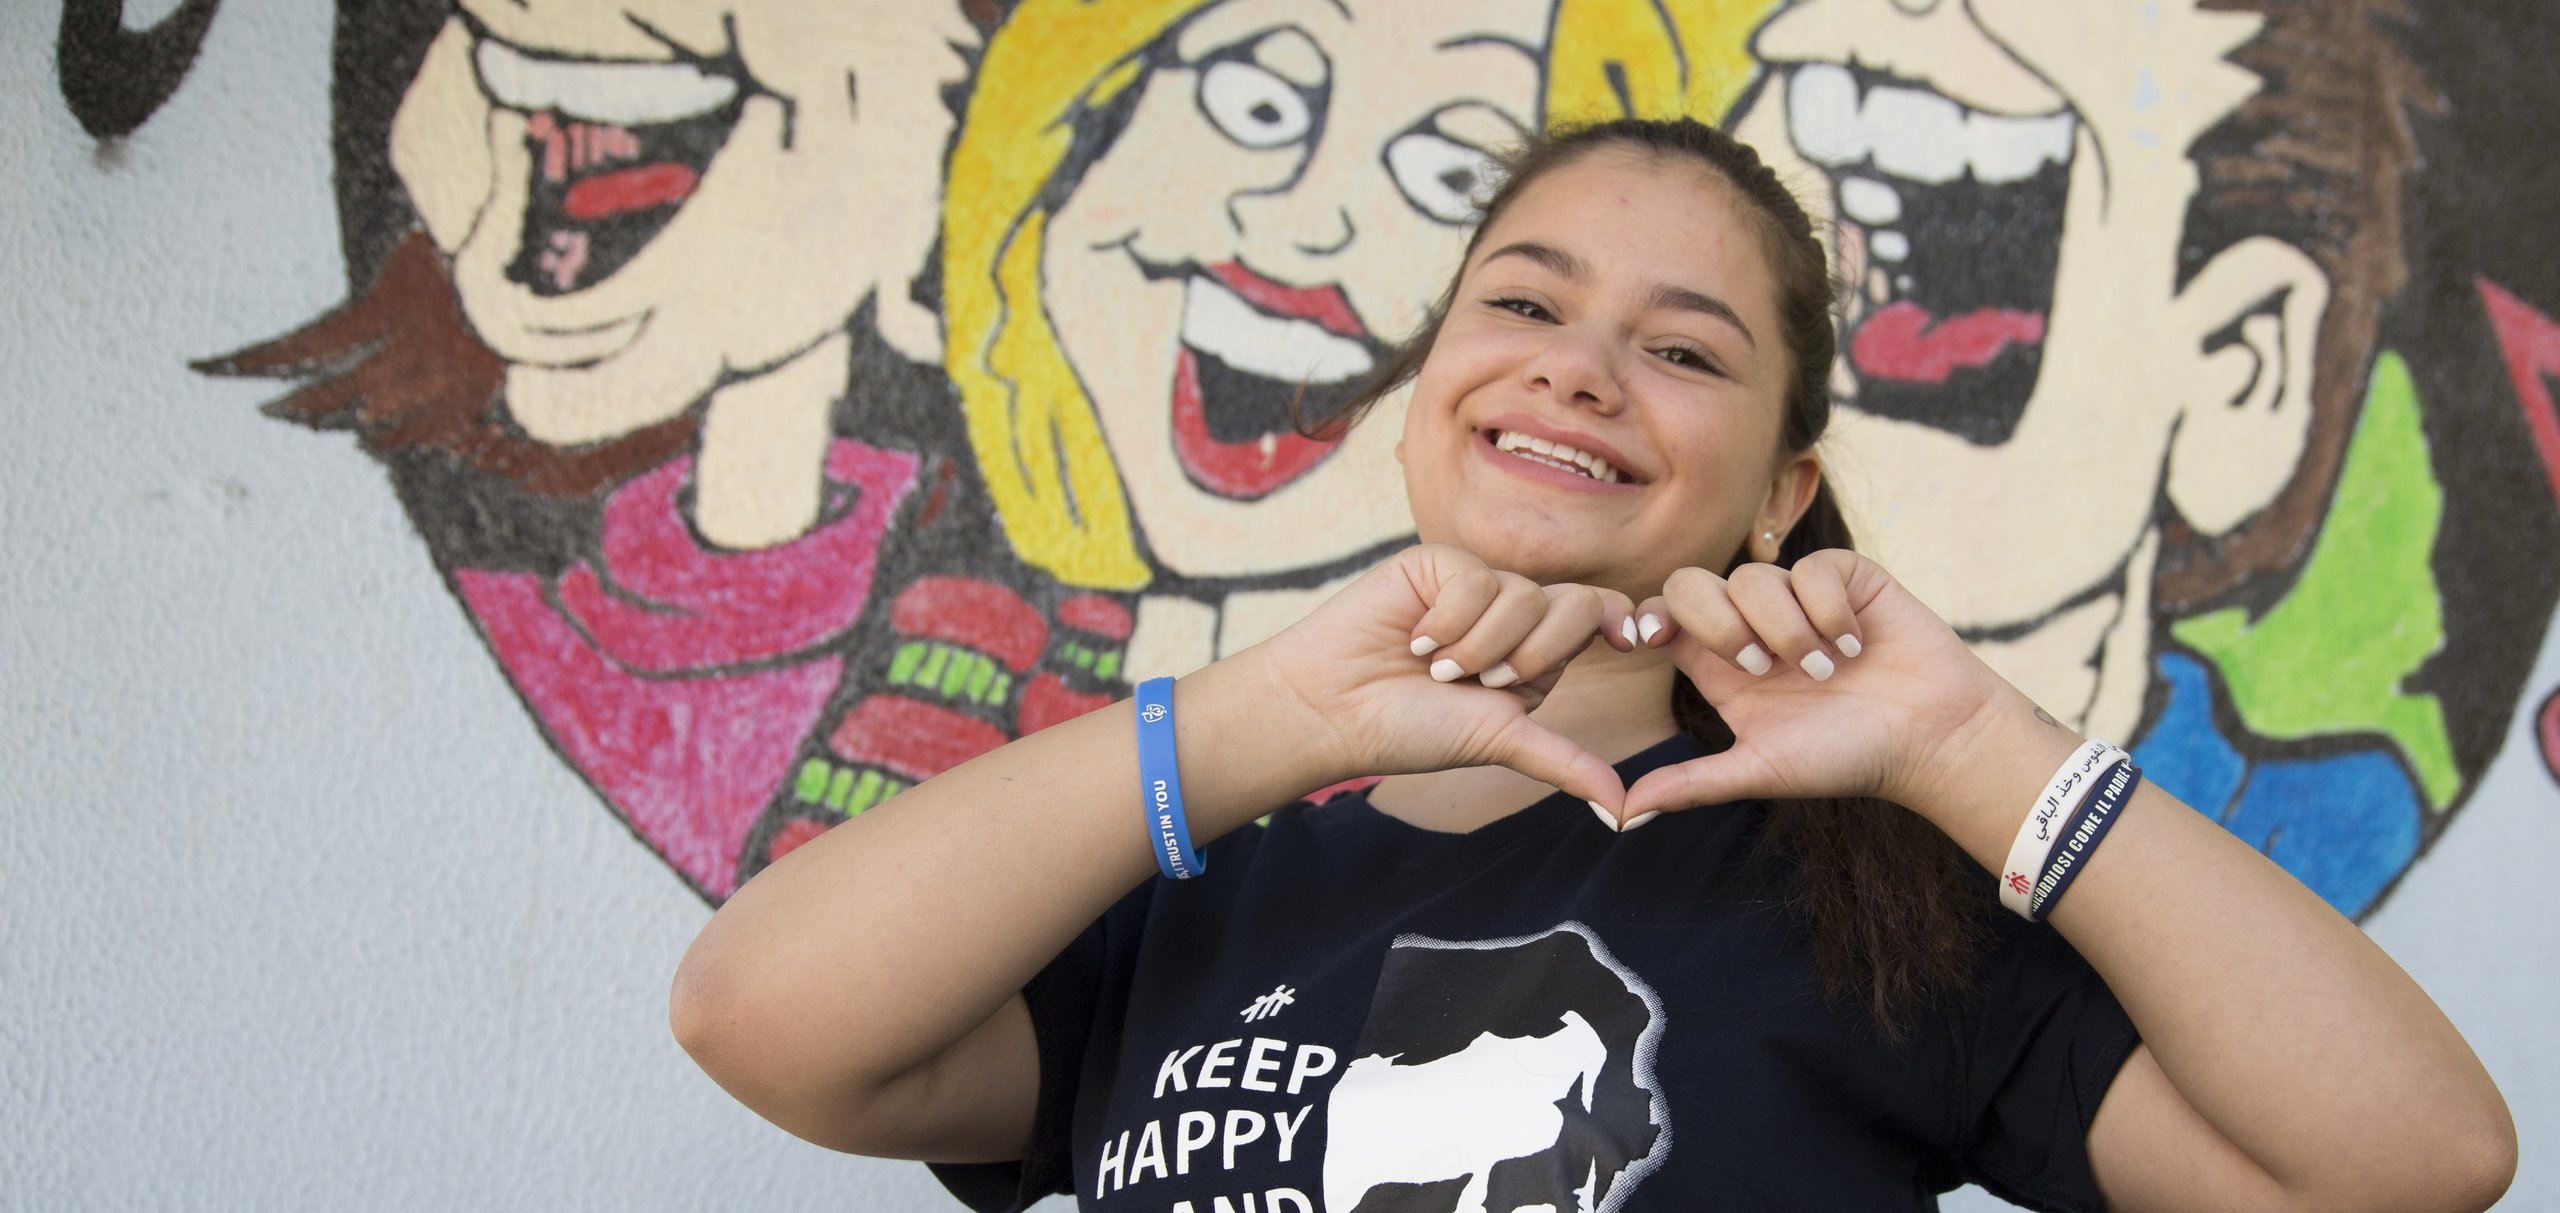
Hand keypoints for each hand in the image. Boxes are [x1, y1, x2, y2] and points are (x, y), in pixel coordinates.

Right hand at [1243, 543, 1638, 808]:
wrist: (1335, 709)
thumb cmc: (1411, 730)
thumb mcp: (1499, 741)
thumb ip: (1564, 762)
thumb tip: (1625, 813)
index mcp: (1537, 655)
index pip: (1599, 618)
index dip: (1620, 620)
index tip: (1628, 640)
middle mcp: (1513, 617)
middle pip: (1575, 604)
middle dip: (1535, 654)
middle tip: (1484, 683)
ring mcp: (1476, 587)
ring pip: (1524, 595)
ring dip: (1479, 647)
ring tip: (1435, 669)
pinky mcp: (1437, 563)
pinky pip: (1476, 579)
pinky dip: (1448, 621)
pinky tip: (1414, 638)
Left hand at [1618, 549, 2018, 822]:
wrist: (1930, 737)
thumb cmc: (1847, 757)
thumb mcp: (1761, 769)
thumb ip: (1692, 782)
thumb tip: (1621, 815)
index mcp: (1720, 664)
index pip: (1662, 616)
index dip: (1651, 617)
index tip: (1655, 638)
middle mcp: (1751, 624)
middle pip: (1691, 583)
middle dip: (1718, 622)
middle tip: (1762, 669)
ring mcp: (1797, 596)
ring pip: (1754, 576)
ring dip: (1787, 629)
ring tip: (1826, 672)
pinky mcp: (1844, 577)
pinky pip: (1811, 568)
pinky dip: (1829, 610)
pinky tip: (1856, 645)